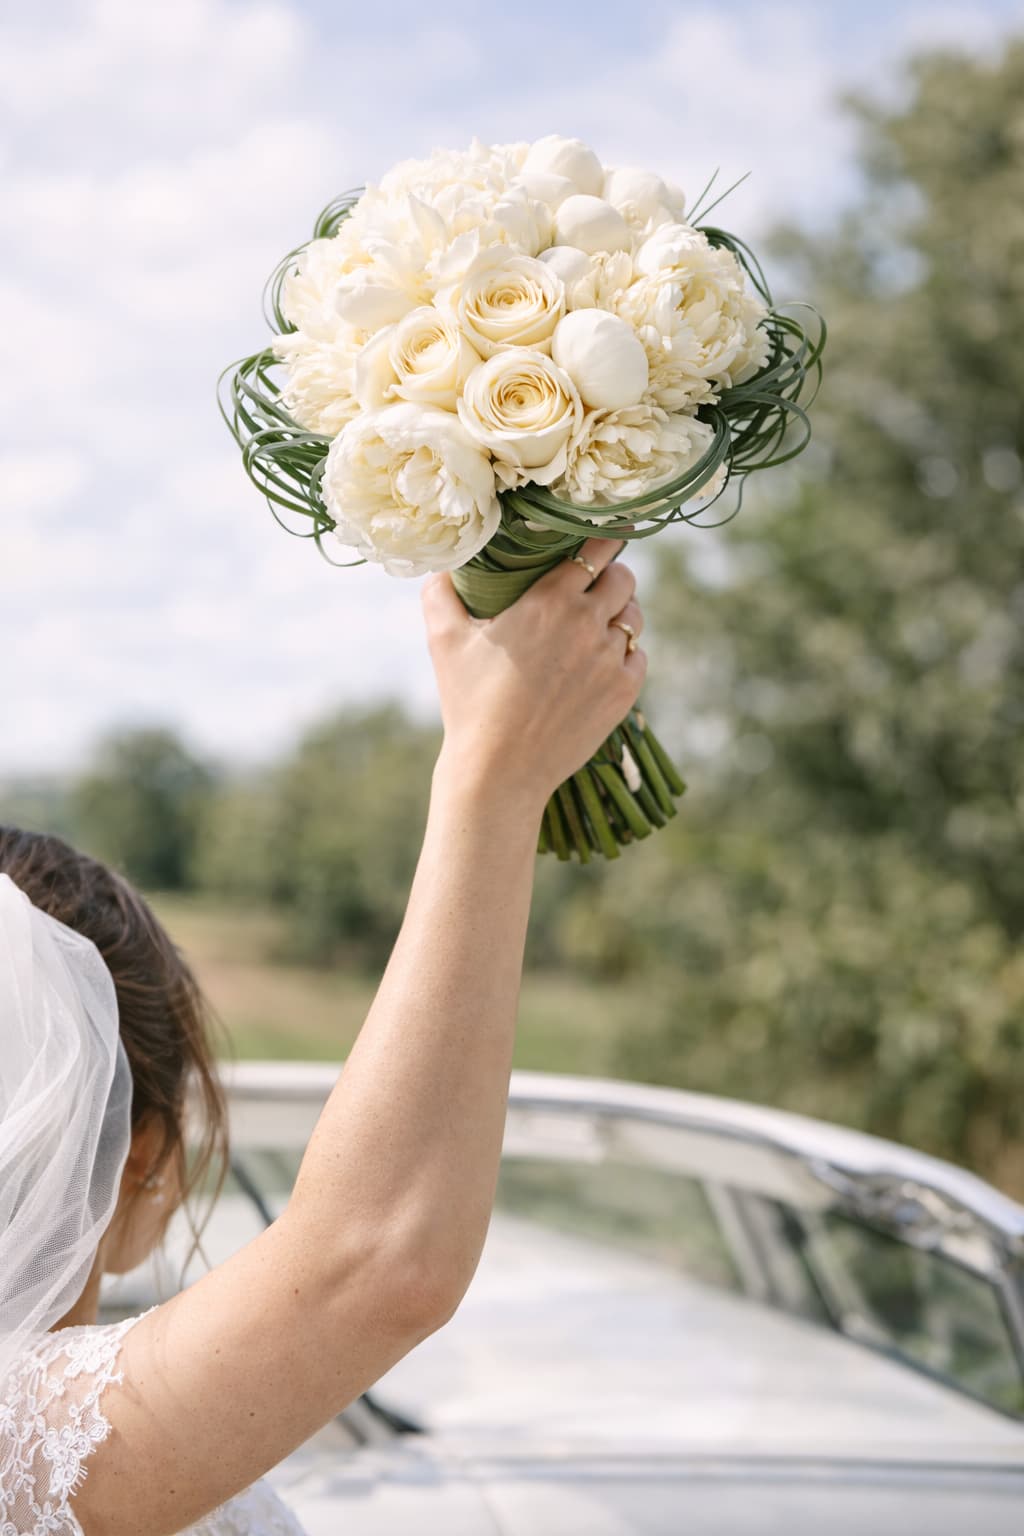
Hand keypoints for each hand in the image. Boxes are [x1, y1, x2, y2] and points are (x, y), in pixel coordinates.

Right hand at [421, 537, 646, 811]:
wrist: (500, 769)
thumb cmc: (469, 702)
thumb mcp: (443, 640)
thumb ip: (440, 592)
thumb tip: (441, 567)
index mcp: (551, 600)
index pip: (598, 548)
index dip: (603, 538)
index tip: (601, 537)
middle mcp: (589, 623)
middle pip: (623, 577)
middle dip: (611, 574)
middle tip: (594, 583)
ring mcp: (611, 659)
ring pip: (634, 617)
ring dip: (620, 613)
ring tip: (599, 622)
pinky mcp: (623, 692)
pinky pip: (637, 656)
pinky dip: (623, 653)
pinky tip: (600, 661)